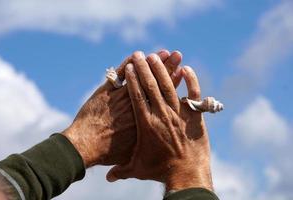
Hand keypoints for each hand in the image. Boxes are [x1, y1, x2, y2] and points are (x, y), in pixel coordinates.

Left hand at [63, 50, 182, 166]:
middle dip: (167, 66)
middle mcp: (134, 104)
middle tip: (177, 54)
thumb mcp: (132, 152)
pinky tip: (134, 55)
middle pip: (154, 81)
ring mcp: (119, 96)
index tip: (181, 70)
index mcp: (145, 117)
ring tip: (162, 52)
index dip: (172, 81)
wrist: (85, 146)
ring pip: (138, 75)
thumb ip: (144, 144)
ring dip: (150, 63)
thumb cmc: (109, 153)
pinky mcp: (105, 92)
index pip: (162, 95)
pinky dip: (126, 64)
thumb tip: (156, 145)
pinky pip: (117, 74)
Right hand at [106, 53, 212, 191]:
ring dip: (163, 69)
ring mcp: (179, 114)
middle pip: (152, 86)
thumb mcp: (138, 169)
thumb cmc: (160, 171)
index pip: (137, 95)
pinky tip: (186, 69)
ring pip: (169, 86)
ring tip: (158, 56)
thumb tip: (108, 177)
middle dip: (145, 68)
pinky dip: (190, 80)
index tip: (131, 66)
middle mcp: (162, 115)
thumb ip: (121, 170)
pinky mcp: (193, 115)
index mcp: (146, 124)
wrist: (187, 175)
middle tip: (142, 54)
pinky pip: (192, 93)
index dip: (133, 79)